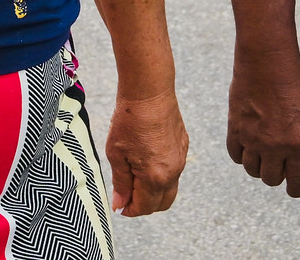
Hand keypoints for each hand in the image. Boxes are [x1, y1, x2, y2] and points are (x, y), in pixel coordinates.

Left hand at [104, 90, 187, 216]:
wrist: (149, 91)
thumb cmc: (129, 119)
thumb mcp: (116, 153)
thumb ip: (120, 182)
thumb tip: (120, 204)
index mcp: (155, 176)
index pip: (145, 207)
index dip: (130, 210)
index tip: (119, 206)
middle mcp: (173, 171)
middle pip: (162, 203)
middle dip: (145, 205)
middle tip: (127, 195)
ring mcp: (181, 158)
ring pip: (170, 187)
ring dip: (153, 189)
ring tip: (134, 174)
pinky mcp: (183, 145)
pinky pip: (174, 169)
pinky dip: (161, 173)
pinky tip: (145, 158)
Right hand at [226, 50, 299, 196]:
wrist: (266, 59)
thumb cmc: (293, 83)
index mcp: (298, 143)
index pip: (295, 182)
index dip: (296, 188)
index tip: (294, 187)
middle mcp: (274, 146)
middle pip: (271, 179)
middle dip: (277, 175)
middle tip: (280, 163)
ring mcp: (252, 138)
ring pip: (252, 171)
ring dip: (259, 166)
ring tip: (264, 152)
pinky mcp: (235, 128)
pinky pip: (236, 155)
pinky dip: (242, 155)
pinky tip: (249, 145)